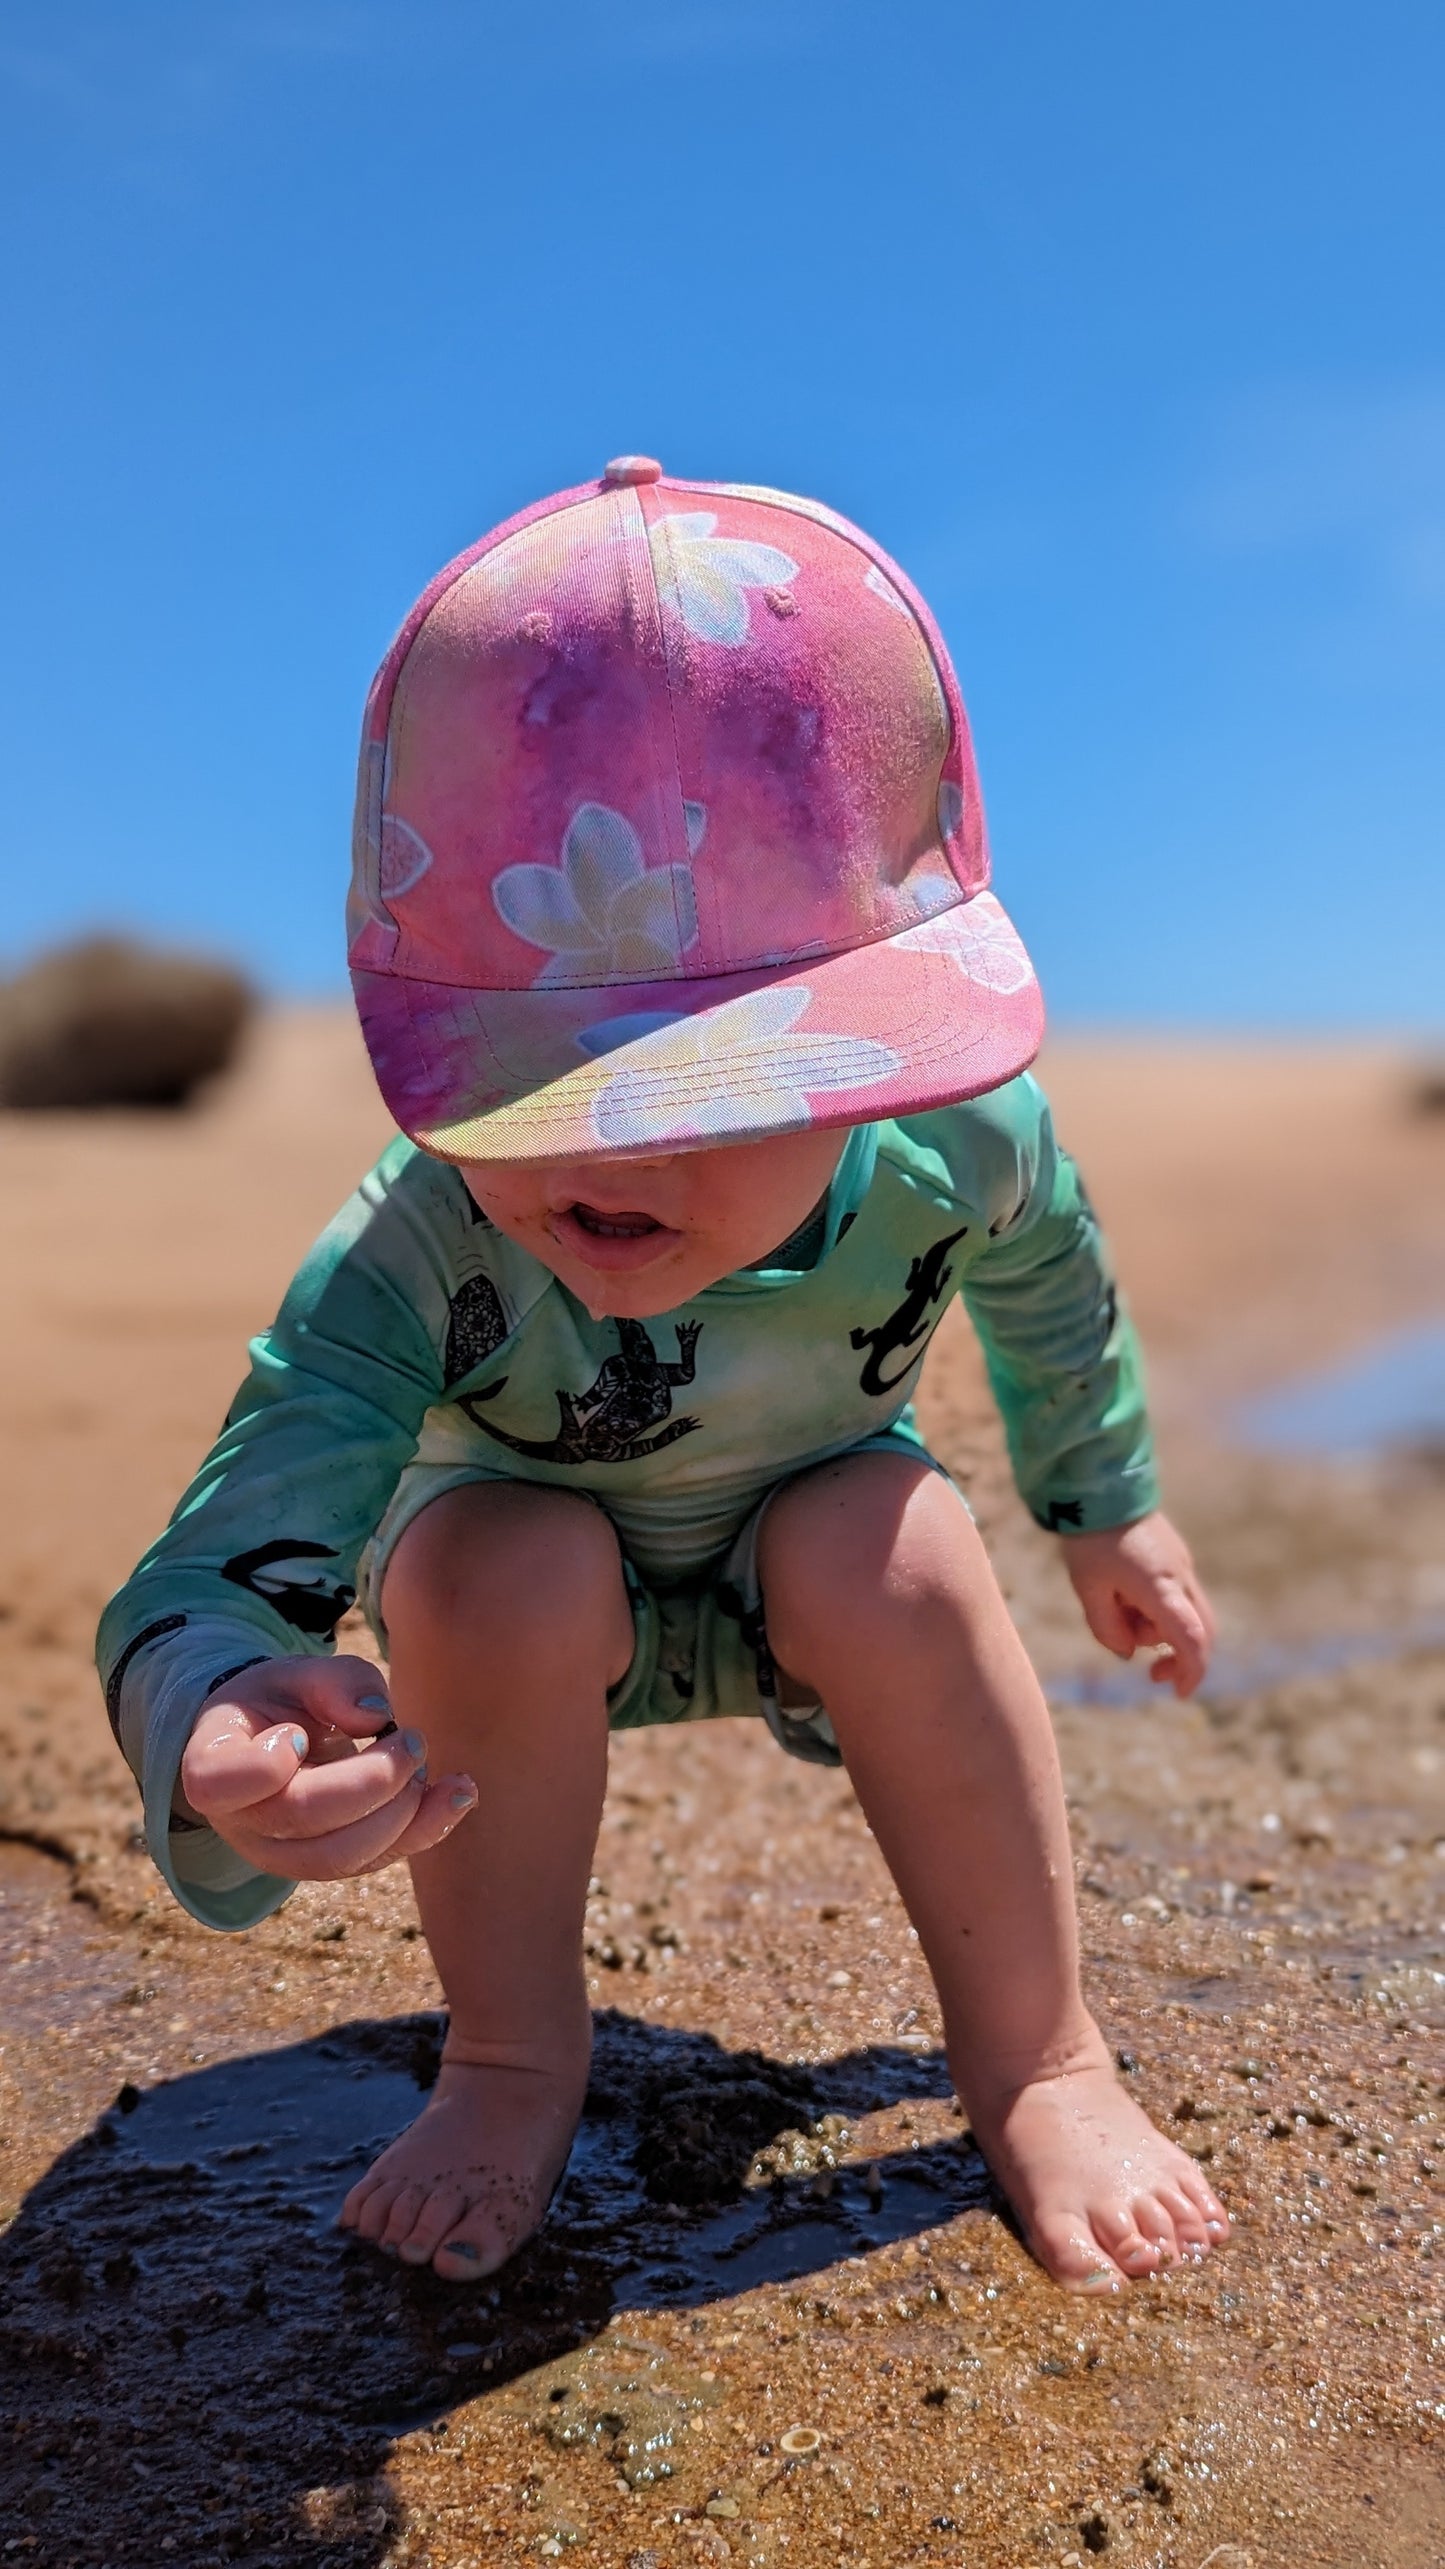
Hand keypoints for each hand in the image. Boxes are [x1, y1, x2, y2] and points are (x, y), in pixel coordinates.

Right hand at [178, 1655, 477, 1879]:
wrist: (275, 1741)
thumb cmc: (278, 1702)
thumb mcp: (295, 1672)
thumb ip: (334, 1680)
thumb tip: (377, 1717)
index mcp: (212, 1763)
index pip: (218, 1784)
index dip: (265, 1764)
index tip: (300, 1731)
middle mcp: (239, 1821)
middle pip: (302, 1818)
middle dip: (371, 1779)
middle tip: (410, 1738)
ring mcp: (279, 1854)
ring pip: (341, 1856)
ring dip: (401, 1810)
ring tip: (424, 1762)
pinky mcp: (326, 1866)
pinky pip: (374, 1863)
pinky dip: (425, 1829)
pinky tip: (459, 1791)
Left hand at [1059, 1511, 1215, 1698]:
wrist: (1099, 1486)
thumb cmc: (1089, 1539)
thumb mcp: (1088, 1589)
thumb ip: (1107, 1628)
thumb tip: (1128, 1652)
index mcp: (1159, 1587)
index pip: (1191, 1639)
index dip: (1191, 1671)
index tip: (1178, 1693)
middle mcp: (1180, 1576)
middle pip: (1201, 1630)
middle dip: (1181, 1657)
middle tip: (1152, 1674)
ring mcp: (1182, 1564)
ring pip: (1186, 1614)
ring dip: (1158, 1628)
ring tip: (1115, 1607)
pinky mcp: (1176, 1556)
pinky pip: (1176, 1595)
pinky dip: (1158, 1609)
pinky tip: (1125, 1596)